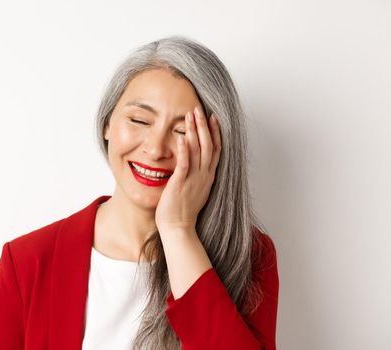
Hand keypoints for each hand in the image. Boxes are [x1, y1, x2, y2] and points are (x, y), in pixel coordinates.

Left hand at [155, 106, 221, 232]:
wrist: (179, 228)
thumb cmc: (182, 212)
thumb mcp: (193, 190)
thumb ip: (194, 175)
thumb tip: (191, 165)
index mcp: (207, 177)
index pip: (214, 150)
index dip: (214, 132)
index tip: (212, 118)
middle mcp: (203, 176)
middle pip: (207, 145)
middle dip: (203, 126)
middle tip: (199, 109)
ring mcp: (193, 179)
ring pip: (197, 150)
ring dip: (194, 131)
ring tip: (190, 115)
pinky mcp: (180, 184)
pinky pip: (184, 163)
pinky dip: (184, 149)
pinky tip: (181, 136)